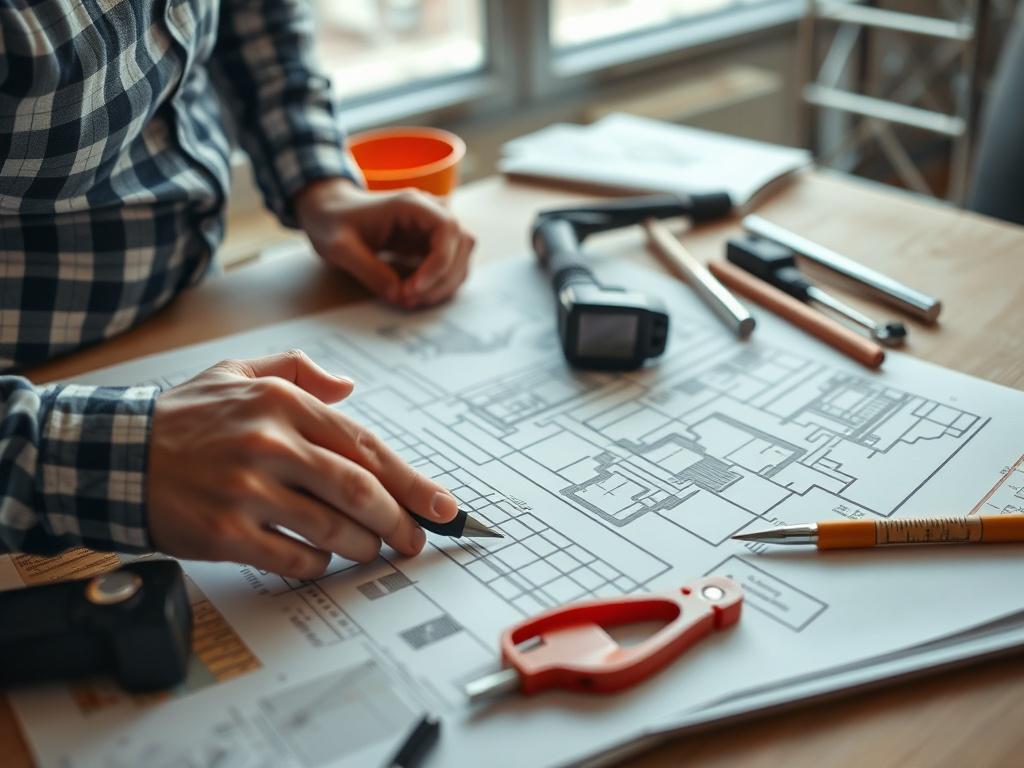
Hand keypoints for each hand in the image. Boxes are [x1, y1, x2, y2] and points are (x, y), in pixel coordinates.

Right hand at [146, 350, 458, 578]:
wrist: (114, 454)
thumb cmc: (184, 417)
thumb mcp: (238, 372)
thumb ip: (299, 371)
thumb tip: (349, 388)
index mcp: (282, 403)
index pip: (363, 445)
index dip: (410, 480)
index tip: (442, 506)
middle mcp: (269, 443)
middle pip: (359, 490)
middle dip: (399, 521)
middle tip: (416, 539)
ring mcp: (247, 490)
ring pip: (332, 528)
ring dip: (362, 546)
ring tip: (372, 550)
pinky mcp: (226, 533)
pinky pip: (292, 558)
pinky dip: (317, 565)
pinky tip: (321, 560)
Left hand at [294, 177, 474, 308]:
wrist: (331, 214)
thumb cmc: (334, 223)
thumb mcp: (341, 247)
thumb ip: (369, 270)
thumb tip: (399, 296)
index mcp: (412, 203)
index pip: (448, 229)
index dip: (439, 263)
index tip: (413, 288)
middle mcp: (430, 212)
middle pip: (463, 245)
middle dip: (441, 279)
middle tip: (409, 300)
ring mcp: (433, 229)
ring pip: (461, 258)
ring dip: (444, 285)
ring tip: (411, 300)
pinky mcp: (430, 245)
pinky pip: (450, 266)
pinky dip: (439, 285)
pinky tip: (416, 295)